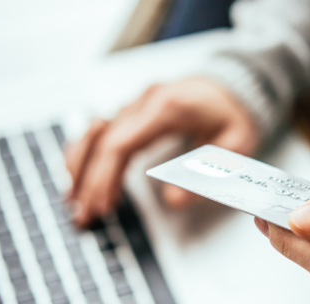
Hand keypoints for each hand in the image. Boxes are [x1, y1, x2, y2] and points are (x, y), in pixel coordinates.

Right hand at [65, 77, 259, 224]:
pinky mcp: (134, 110)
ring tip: (72, 200)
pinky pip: (100, 130)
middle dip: (87, 181)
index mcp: (167, 107)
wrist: (237, 83)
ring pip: (93, 133)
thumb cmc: (235, 113)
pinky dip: (85, 153)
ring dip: (78, 167)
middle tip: (82, 214)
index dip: (105, 177)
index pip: (120, 143)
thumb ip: (205, 173)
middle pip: (100, 141)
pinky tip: (77, 175)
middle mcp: (145, 101)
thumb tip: (174, 201)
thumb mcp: (235, 145)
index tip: (102, 205)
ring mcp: (136, 103)